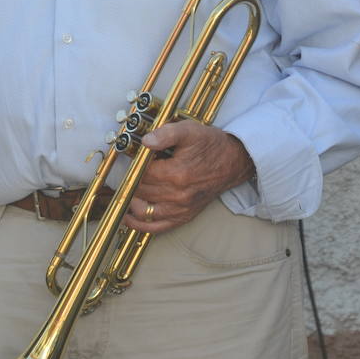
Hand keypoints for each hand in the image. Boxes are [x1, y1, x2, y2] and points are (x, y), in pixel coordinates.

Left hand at [125, 119, 254, 233]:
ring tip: (127, 190)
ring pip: (144, 211)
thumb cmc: (210, 145)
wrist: (232, 161)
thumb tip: (145, 141)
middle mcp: (178, 195)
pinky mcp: (184, 216)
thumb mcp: (189, 130)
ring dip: (131, 201)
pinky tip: (129, 217)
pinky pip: (157, 227)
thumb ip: (166, 134)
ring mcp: (181, 209)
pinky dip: (140, 224)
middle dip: (131, 181)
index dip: (134, 165)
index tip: (133, 157)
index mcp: (177, 174)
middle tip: (128, 171)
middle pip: (141, 191)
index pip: (142, 174)